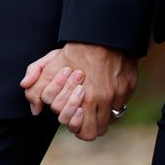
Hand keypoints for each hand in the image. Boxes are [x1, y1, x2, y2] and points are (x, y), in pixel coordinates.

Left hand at [22, 43, 136, 140]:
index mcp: (84, 98)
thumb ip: (37, 86)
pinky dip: (114, 103)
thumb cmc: (77, 49)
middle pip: (94, 132)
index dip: (73, 124)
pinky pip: (121, 105)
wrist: (103, 32)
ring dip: (100, 118)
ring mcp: (118, 94)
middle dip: (85, 126)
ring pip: (109, 122)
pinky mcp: (129, 87)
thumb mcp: (51, 64)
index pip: (79, 130)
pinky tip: (105, 92)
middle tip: (81, 114)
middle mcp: (103, 99)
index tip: (72, 114)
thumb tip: (35, 109)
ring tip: (93, 107)